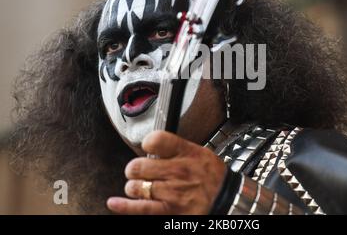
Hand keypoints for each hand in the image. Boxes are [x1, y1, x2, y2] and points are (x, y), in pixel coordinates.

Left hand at [106, 130, 226, 214]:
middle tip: (140, 171)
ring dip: (135, 187)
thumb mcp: (200, 153)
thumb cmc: (213, 177)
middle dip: (135, 169)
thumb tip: (153, 146)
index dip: (147, 143)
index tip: (148, 147)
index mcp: (186, 153)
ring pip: (135, 187)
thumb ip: (176, 148)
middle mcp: (178, 171)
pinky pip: (139, 208)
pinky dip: (123, 206)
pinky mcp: (168, 211)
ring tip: (142, 187)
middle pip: (138, 166)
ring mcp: (171, 192)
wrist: (227, 201)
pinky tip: (114, 202)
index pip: (155, 140)